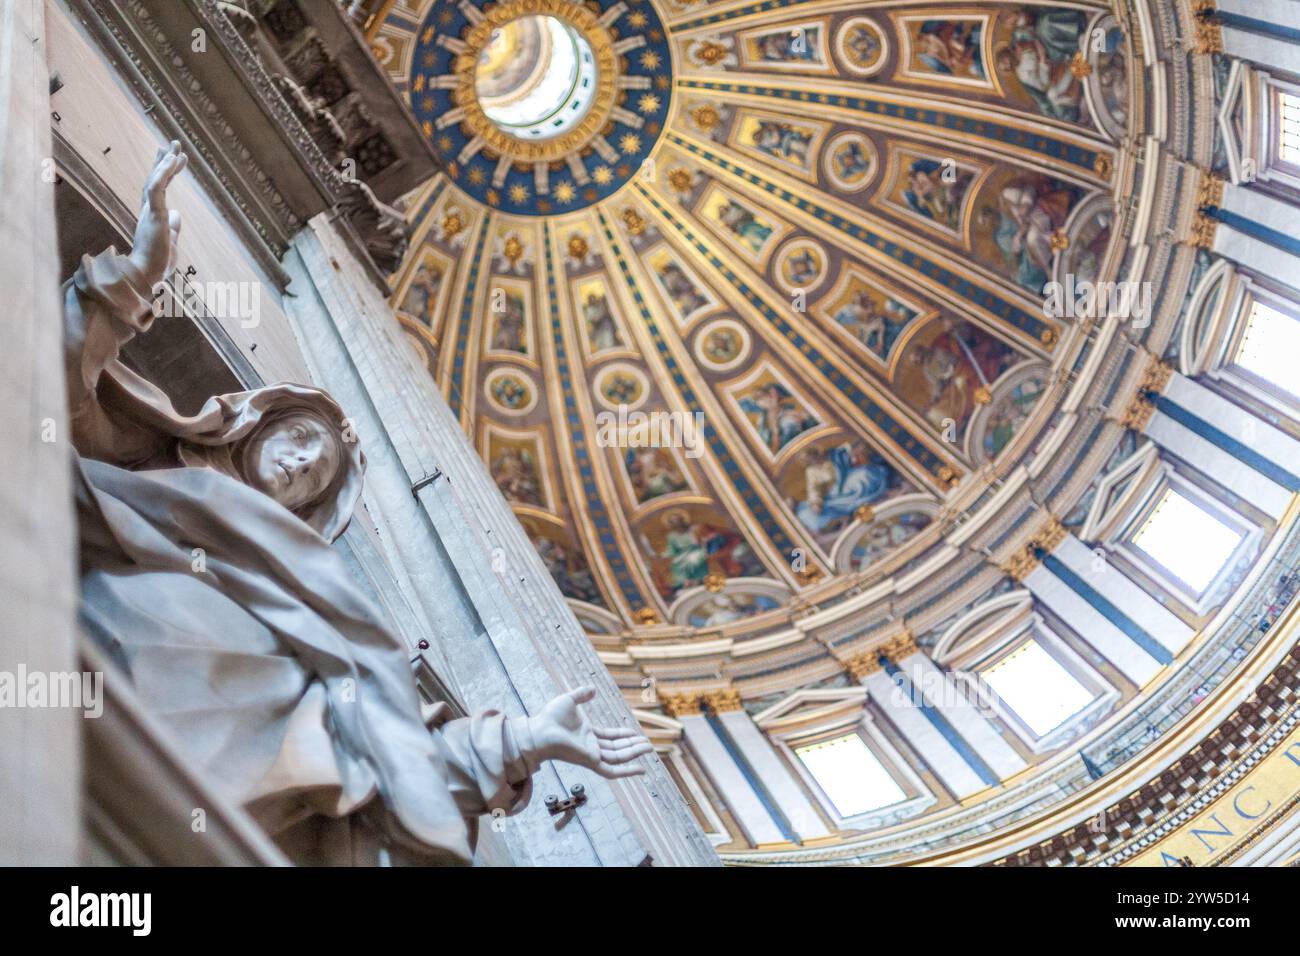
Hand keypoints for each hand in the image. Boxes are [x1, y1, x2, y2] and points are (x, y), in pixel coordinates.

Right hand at [128, 141, 187, 289]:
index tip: (173, 158)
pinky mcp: (153, 215)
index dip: (165, 173)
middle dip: (164, 161)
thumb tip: (178, 214)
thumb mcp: (170, 242)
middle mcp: (149, 211)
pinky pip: (157, 188)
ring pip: (157, 180)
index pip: (158, 189)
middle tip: (172, 144)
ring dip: (166, 162)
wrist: (146, 277)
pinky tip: (173, 160)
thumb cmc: (156, 265)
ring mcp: (151, 212)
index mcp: (152, 216)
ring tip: (176, 146)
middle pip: (156, 180)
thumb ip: (173, 228)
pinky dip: (164, 173)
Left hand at [523, 687, 652, 778]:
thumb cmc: (549, 717)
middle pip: (617, 748)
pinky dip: (627, 772)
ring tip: (649, 749)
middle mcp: (590, 746)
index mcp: (586, 734)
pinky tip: (641, 769)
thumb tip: (593, 689)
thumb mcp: (569, 700)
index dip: (623, 735)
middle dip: (633, 746)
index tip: (636, 733)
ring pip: (618, 757)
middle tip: (648, 744)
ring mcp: (592, 755)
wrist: (540, 730)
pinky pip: (612, 771)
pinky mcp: (591, 762)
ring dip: (634, 753)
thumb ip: (581, 694)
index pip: (609, 737)